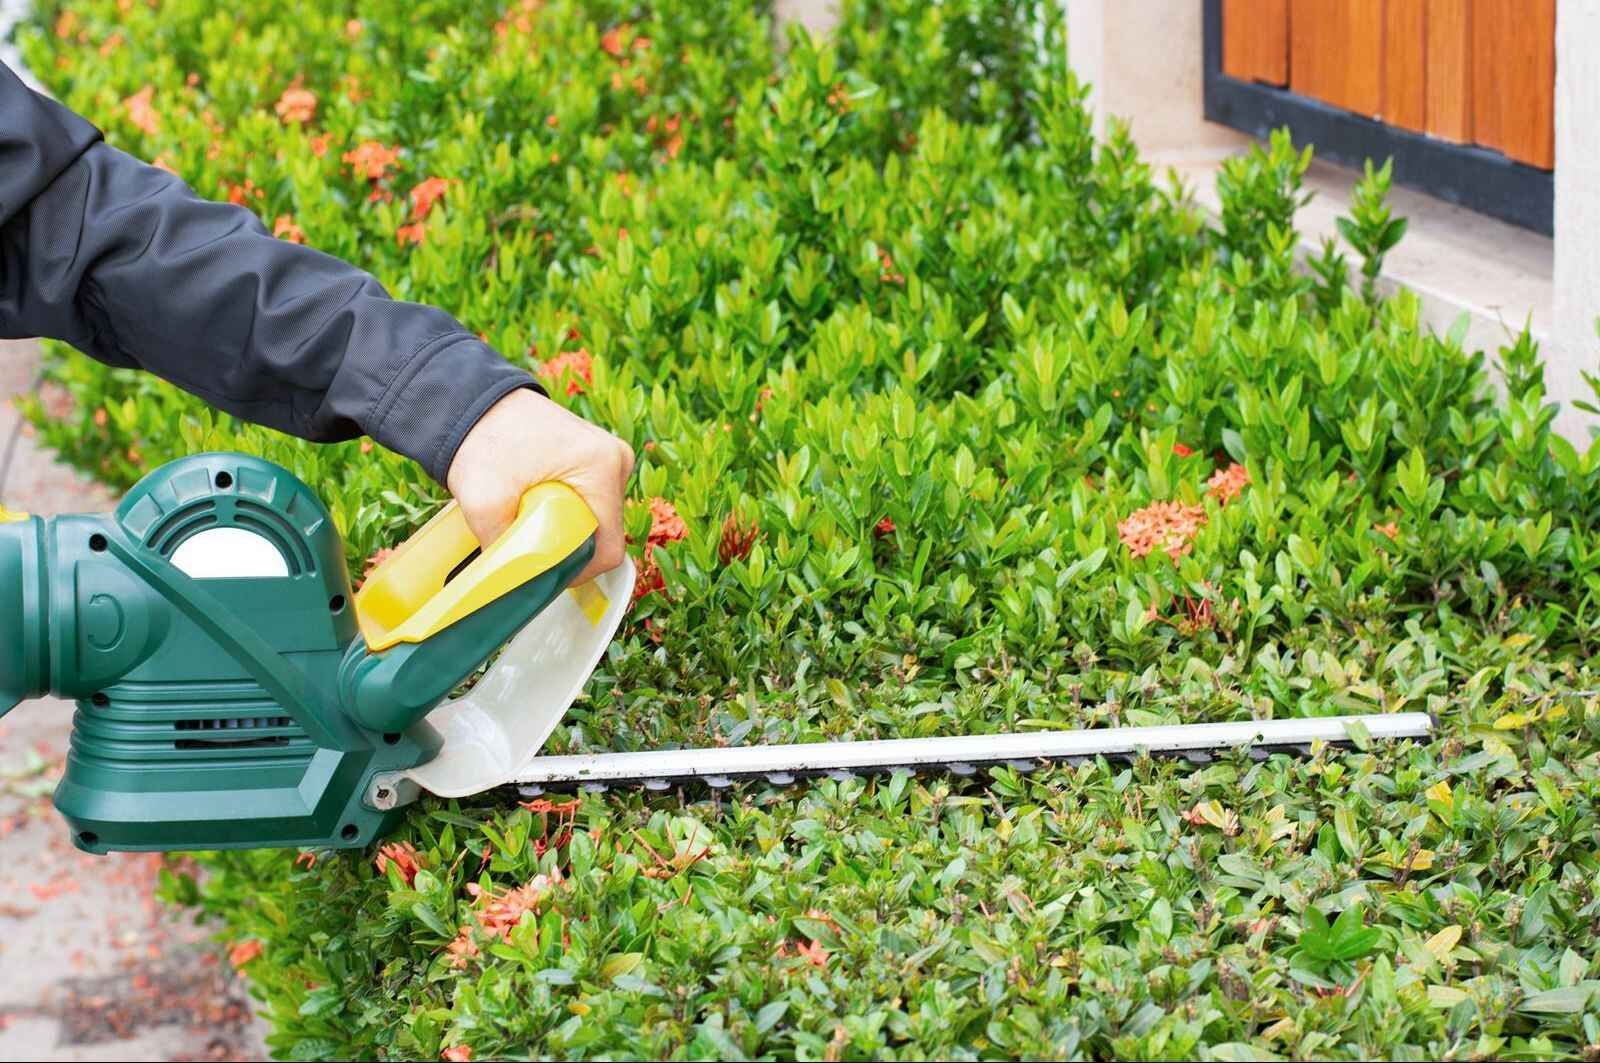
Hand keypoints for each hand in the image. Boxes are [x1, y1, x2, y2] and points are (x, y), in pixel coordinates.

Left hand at [446, 388, 633, 583]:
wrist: (471, 401)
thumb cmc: (481, 440)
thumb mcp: (483, 502)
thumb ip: (500, 549)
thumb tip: (508, 587)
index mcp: (603, 467)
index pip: (609, 548)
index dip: (578, 571)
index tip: (544, 571)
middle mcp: (617, 459)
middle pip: (604, 533)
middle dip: (568, 547)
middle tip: (529, 543)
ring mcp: (609, 456)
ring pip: (596, 519)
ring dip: (566, 529)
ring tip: (528, 518)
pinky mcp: (595, 457)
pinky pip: (589, 501)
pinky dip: (565, 512)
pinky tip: (536, 505)